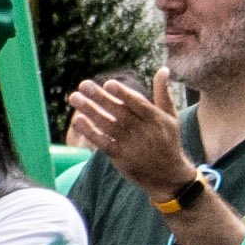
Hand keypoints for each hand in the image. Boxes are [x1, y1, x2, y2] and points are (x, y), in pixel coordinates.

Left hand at [66, 72, 196, 199]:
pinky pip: (103, 142)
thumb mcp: (170, 117)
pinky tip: (78, 120)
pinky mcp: (121, 157)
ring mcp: (131, 145)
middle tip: (83, 85)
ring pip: (108, 125)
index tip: (108, 84)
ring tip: (74, 98)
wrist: (168, 176)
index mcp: (156, 119)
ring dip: (90, 111)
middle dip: (100, 98)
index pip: (138, 104)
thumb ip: (163, 93)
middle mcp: (144, 131)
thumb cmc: (168, 141)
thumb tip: (163, 69)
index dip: (123, 94)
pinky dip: (90, 132)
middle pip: (119, 112)